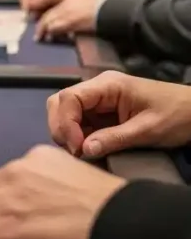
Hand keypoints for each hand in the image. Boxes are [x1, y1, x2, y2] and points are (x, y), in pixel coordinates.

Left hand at [35, 0, 101, 39]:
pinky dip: (51, 32)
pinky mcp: (71, 20)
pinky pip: (56, 27)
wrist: (112, 10)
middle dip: (40, 25)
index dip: (44, 17)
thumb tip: (68, 27)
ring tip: (40, 38)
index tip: (40, 23)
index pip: (52, 8)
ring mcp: (68, 12)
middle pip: (47, 14)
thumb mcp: (86, 7)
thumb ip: (74, 12)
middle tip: (37, 34)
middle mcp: (66, 4)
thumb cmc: (103, 11)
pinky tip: (49, 37)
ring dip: (42, 30)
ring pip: (48, 20)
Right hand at [47, 70, 190, 157]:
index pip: (68, 98)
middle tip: (76, 152)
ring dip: (68, 134)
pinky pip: (80, 123)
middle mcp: (97, 89)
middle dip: (61, 128)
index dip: (65, 123)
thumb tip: (83, 151)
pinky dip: (79, 138)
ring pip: (66, 113)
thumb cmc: (178, 115)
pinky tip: (89, 150)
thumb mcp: (147, 130)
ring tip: (83, 153)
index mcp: (107, 85)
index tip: (77, 148)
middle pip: (60, 103)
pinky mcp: (103, 113)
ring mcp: (99, 101)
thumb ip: (114, 139)